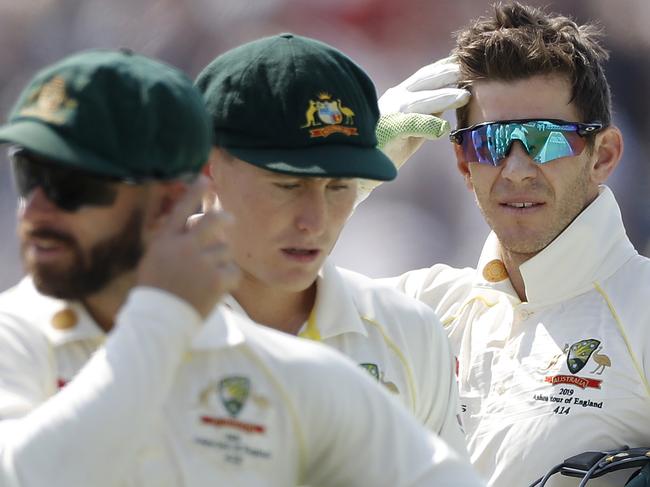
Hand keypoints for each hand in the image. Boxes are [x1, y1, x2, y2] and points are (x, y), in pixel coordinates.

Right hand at [137, 177, 240, 317]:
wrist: (160, 321)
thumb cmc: (156, 292)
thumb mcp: (154, 260)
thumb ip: (173, 242)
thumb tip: (193, 225)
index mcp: (166, 241)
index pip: (181, 209)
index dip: (195, 192)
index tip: (205, 179)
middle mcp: (185, 247)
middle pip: (213, 221)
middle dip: (223, 218)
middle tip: (229, 219)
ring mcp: (202, 262)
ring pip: (225, 250)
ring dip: (221, 261)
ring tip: (207, 278)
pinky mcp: (217, 279)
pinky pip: (233, 271)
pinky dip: (229, 279)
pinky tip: (217, 288)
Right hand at [357, 57, 470, 205]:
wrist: (358, 168)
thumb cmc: (386, 147)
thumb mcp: (412, 123)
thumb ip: (429, 111)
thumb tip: (450, 99)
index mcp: (400, 94)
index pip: (427, 75)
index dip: (447, 66)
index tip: (468, 60)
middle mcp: (395, 98)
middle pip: (426, 79)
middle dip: (449, 73)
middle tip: (473, 68)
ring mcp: (391, 112)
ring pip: (421, 100)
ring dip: (444, 96)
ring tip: (465, 96)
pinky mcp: (388, 130)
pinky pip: (412, 124)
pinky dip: (429, 124)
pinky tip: (443, 128)